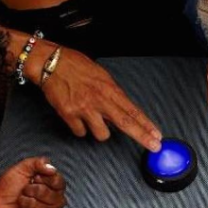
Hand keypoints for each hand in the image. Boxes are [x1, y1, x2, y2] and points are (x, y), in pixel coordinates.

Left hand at [0, 157, 66, 207]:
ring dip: (28, 202)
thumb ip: (38, 163)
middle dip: (34, 191)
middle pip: (53, 196)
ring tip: (22, 201)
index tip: (34, 178)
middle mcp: (55, 200)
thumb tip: (51, 168)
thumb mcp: (23, 168)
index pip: (59, 182)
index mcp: (53, 186)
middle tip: (25, 190)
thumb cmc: (10, 185)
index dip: (45, 179)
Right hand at [40, 46, 161, 150]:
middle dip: (142, 136)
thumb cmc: (75, 66)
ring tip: (93, 118)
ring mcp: (84, 108)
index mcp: (109, 88)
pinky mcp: (69, 115)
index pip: (132, 110)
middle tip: (153, 145)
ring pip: (102, 135)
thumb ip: (112, 94)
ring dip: (100, 131)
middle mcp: (99, 99)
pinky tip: (77, 117)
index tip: (156, 135)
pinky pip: (80, 133)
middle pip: (125, 123)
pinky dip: (80, 128)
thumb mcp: (101, 75)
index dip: (146, 124)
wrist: (50, 62)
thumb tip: (122, 109)